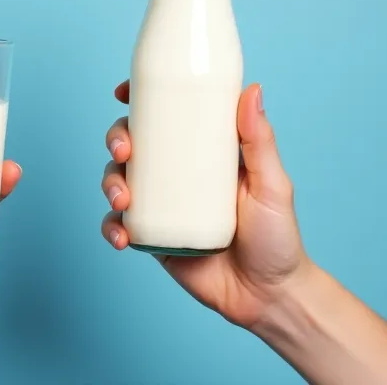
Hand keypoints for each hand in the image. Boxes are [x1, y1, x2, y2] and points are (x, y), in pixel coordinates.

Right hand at [100, 80, 310, 328]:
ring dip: (109, 182)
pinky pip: (120, 225)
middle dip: (117, 139)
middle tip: (123, 151)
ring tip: (122, 199)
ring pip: (120, 180)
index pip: (169, 116)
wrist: (267, 297)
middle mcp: (179, 173)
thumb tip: (252, 89)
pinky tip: (121, 236)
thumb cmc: (277, 238)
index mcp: (206, 152)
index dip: (141, 99)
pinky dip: (111, 227)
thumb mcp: (272, 185)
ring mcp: (162, 205)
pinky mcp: (152, 237)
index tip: (125, 91)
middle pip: (135, 143)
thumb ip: (260, 142)